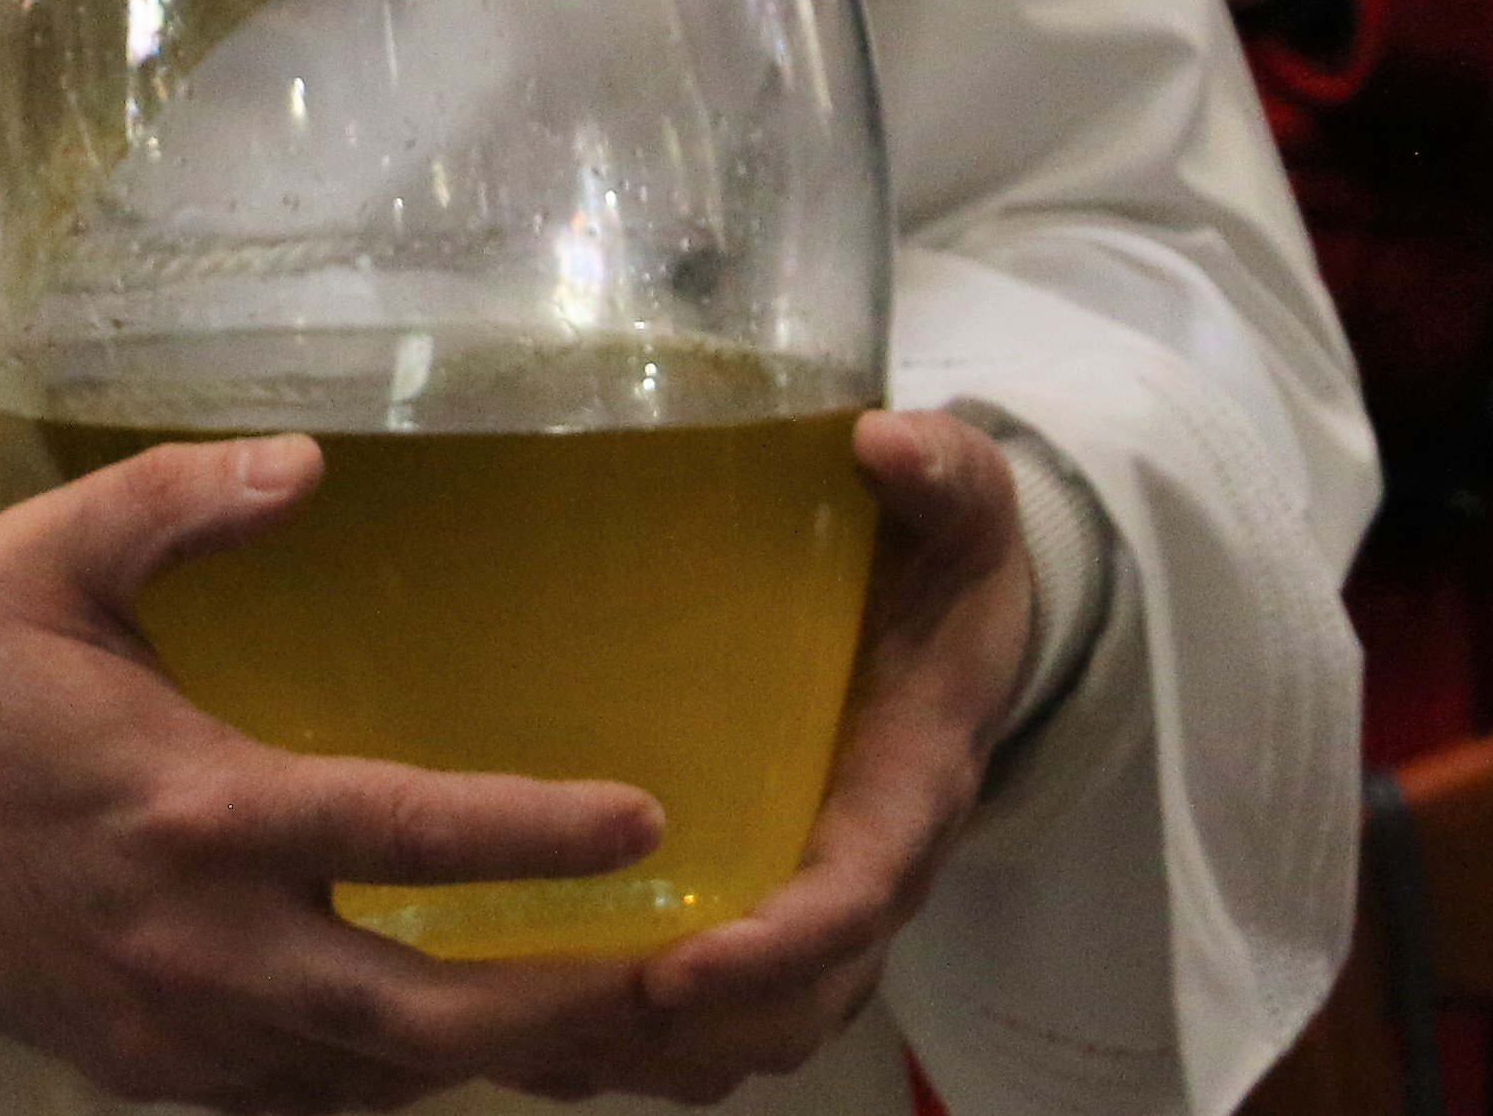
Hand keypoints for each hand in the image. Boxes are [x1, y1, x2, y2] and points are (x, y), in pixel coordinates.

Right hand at [0, 434, 667, 1111]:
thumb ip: (177, 500)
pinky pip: (311, 1103)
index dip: (535, 835)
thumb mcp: (51, 554)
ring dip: (495, 1054)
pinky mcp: (154, 1072)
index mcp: (195, 808)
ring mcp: (182, 1029)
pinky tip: (450, 1033)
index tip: (646, 818)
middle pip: (429, 1020)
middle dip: (566, 1008)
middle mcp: (204, 943)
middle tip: (677, 974)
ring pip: (382, 1081)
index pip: (404, 831)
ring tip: (604, 1010)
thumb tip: (309, 461)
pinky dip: (396, 1078)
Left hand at [539, 411, 1036, 1103]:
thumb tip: (884, 441)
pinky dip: (639, 1037)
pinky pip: (718, 1006)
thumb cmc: (944, 557)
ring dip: (654, 1051)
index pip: (852, 896)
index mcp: (907, 783)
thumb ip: (938, 471)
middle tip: (563, 1028)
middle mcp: (869, 865)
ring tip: (527, 1046)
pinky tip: (529, 1032)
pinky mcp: (773, 900)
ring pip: (755, 1025)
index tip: (677, 973)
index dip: (775, 947)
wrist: (965, 611)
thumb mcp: (959, 500)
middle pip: (796, 998)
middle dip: (692, 1029)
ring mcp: (823, 898)